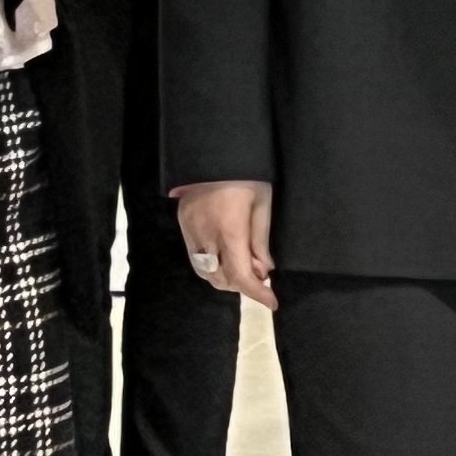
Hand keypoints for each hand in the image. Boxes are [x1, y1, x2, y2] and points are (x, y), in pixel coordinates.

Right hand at [176, 180, 275, 311]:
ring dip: (225, 278)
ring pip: (205, 273)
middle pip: (221, 280)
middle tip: (260, 276)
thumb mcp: (262, 204)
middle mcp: (206, 237)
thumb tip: (264, 270)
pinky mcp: (183, 226)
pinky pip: (195, 258)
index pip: (241, 276)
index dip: (258, 293)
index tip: (272, 302)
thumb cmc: (245, 175)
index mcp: (230, 231)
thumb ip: (261, 240)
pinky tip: (225, 257)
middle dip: (242, 285)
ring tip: (244, 266)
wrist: (210, 153)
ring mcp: (191, 232)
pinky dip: (211, 266)